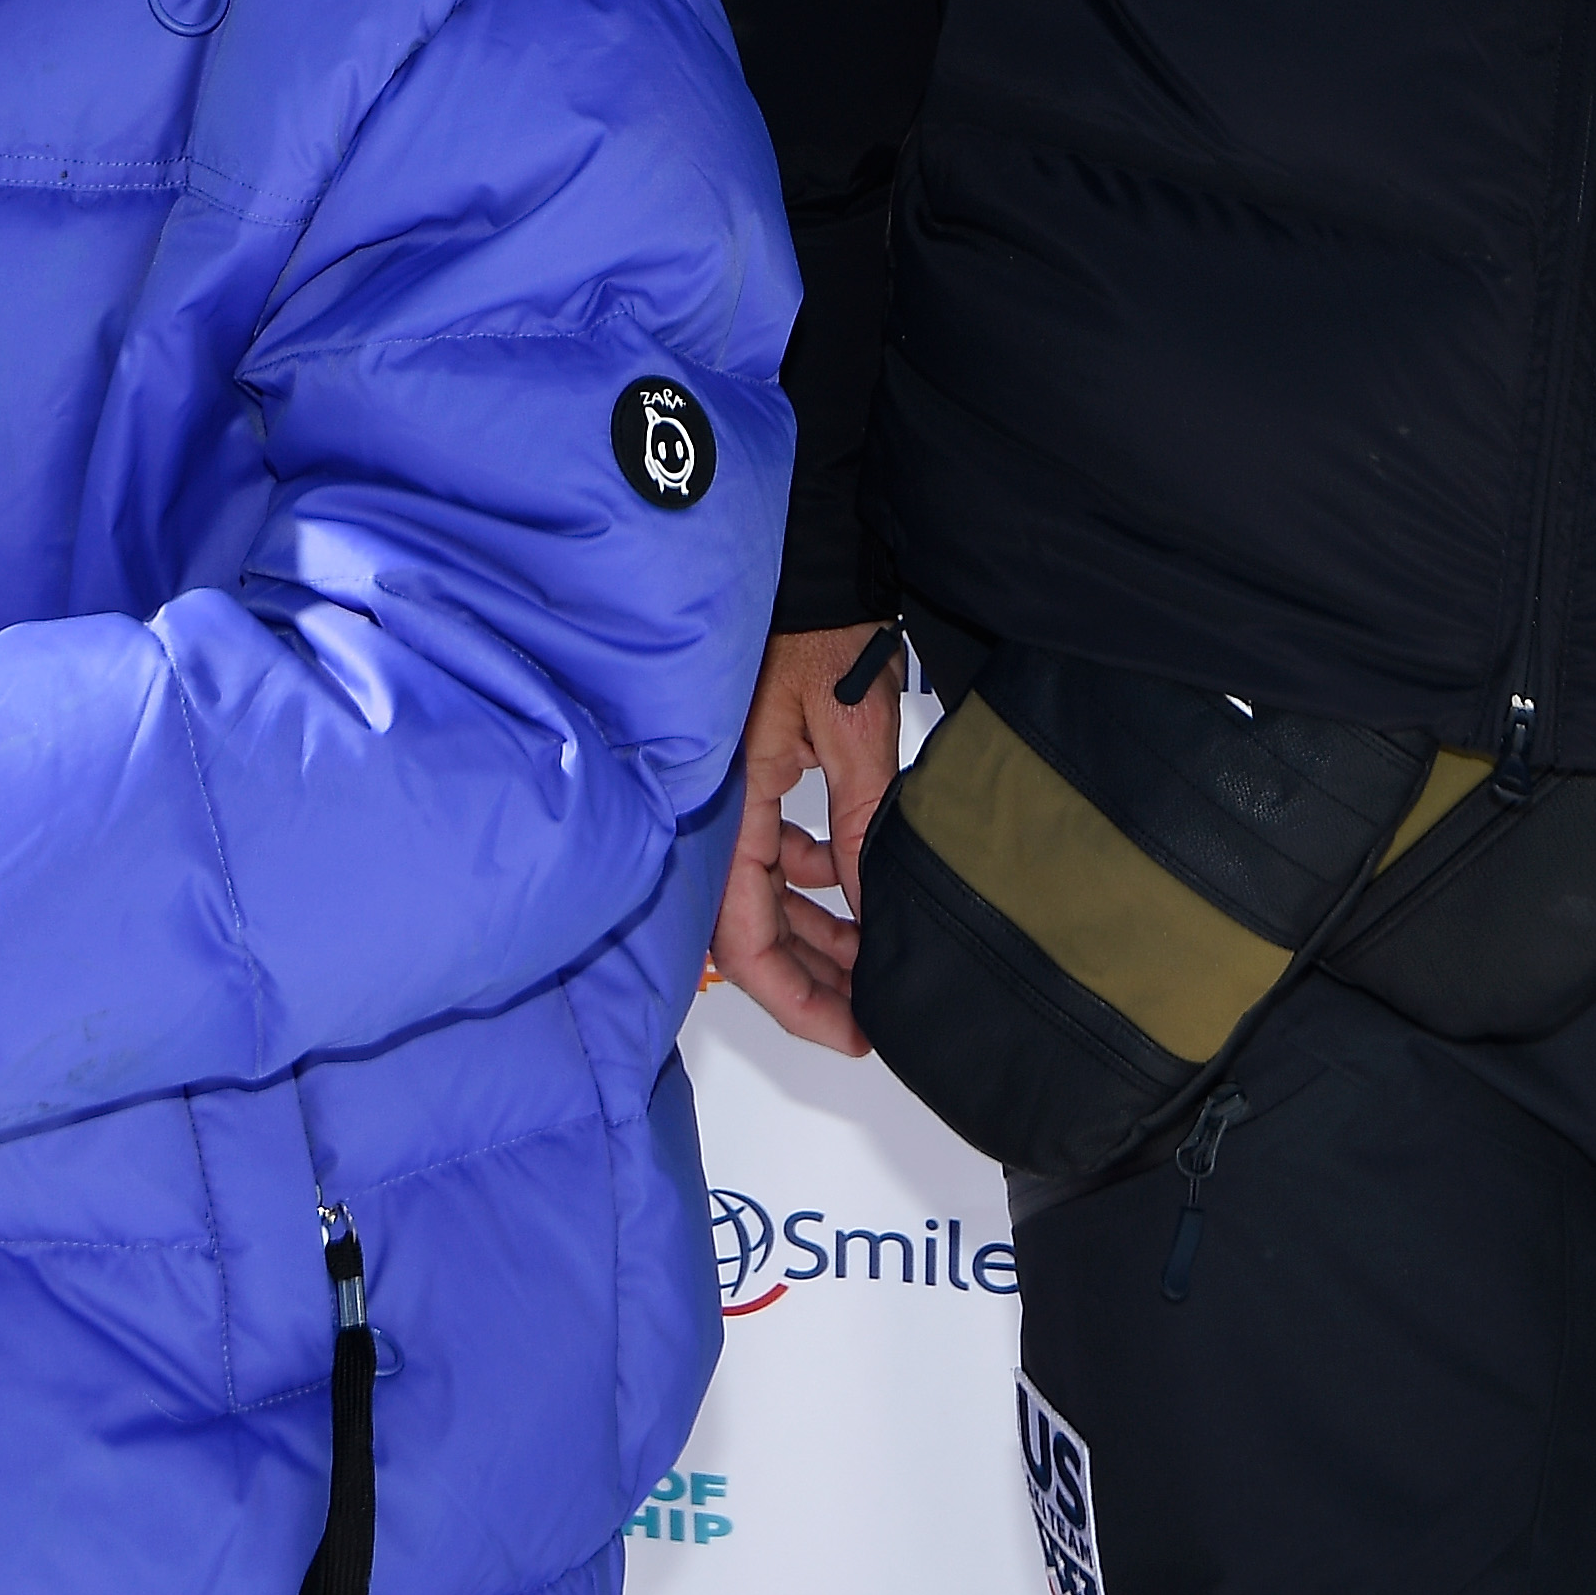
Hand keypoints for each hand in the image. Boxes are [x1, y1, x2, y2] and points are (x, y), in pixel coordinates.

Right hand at [707, 624, 905, 1054]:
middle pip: (750, 927)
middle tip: (870, 1015)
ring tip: (872, 963)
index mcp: (731, 803)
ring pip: (765, 895)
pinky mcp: (754, 780)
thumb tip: (874, 917)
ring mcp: (734, 796)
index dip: (793, 997)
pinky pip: (774, 855)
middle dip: (810, 979)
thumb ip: (860, 831)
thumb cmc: (822, 629)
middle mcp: (721, 809)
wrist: (810, 563)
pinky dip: (812, 884)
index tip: (850, 1031)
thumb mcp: (854, 736)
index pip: (744, 933)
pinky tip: (854, 893)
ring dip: (814, 934)